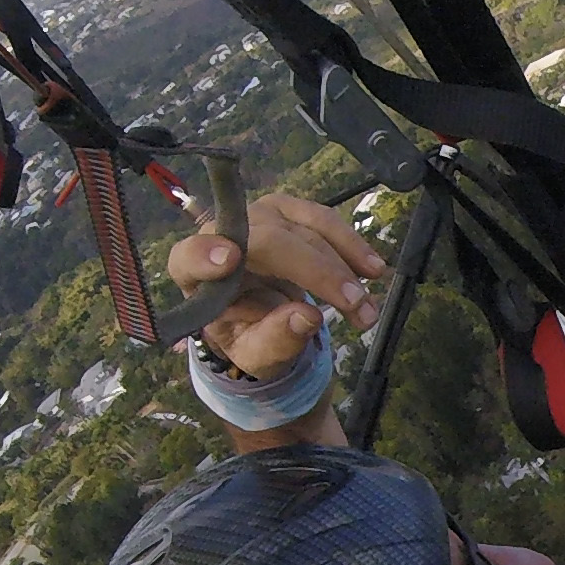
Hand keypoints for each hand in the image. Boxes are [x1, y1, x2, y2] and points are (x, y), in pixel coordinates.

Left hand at [172, 191, 387, 379]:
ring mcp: (256, 216)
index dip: (208, 255)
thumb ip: (275, 340)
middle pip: (272, 241)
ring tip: (368, 304)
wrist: (259, 311)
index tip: (228, 260)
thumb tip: (309, 318)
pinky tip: (372, 270)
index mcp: (194, 271)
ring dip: (346, 264)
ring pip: (306, 229)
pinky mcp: (287, 210)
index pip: (193, 256)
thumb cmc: (248, 332)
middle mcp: (221, 232)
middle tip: (357, 307)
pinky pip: (324, 220)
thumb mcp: (257, 354)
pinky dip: (353, 246)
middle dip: (320, 272)